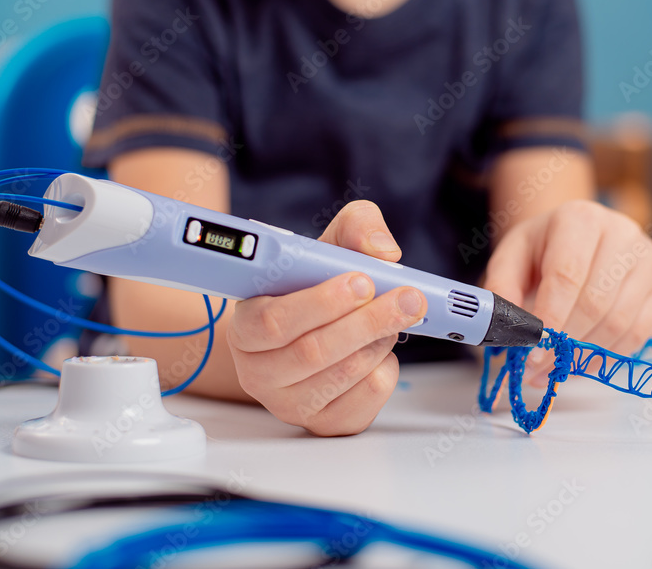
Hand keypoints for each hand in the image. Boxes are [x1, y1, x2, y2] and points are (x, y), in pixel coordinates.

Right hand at [226, 201, 426, 435]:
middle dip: (367, 321)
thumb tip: (384, 250)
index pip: (271, 322)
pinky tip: (382, 347)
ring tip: (399, 314)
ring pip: (342, 375)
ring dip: (379, 341)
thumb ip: (355, 227)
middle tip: (407, 298)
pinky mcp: (324, 423)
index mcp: (245, 326)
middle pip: (312, 352)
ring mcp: (289, 404)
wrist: (311, 331)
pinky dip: (385, 369)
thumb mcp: (327, 244)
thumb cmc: (313, 286)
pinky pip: (364, 400)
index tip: (361, 280)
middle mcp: (258, 371)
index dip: (319, 303)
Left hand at [483, 200, 651, 386]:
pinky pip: (640, 333)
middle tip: (539, 370)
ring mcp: (648, 259)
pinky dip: (609, 354)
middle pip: (596, 303)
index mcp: (580, 219)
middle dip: (565, 345)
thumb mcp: (511, 258)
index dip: (550, 320)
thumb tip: (506, 328)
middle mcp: (622, 233)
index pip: (567, 276)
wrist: (578, 236)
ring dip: (585, 354)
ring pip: (620, 322)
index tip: (531, 354)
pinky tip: (584, 360)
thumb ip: (501, 289)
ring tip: (556, 368)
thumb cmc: (543, 249)